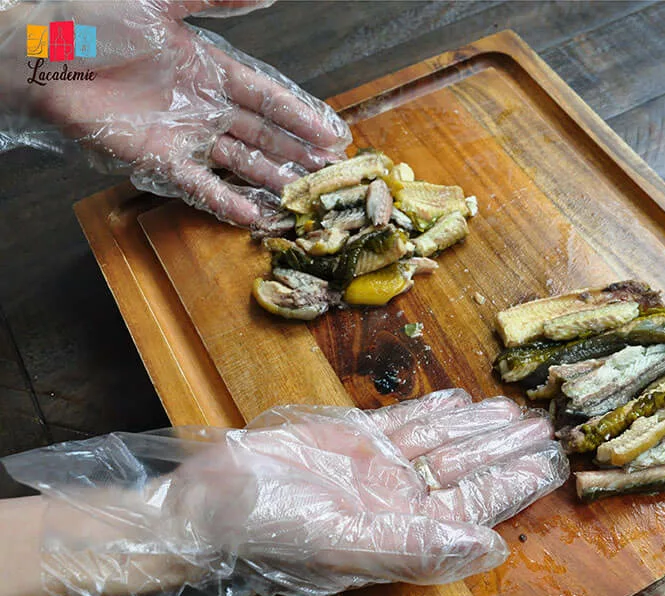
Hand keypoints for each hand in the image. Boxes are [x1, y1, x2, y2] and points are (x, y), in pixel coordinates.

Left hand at [2, 1, 350, 227]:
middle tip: (330, 172)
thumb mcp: (163, 1)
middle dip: (296, 153)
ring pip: (239, 163)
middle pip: (262, 134)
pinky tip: (254, 216)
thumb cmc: (94, 19)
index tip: (333, 134)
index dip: (301, 115)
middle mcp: (203, 106)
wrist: (41, 53)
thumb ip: (218, 0)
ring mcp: (184, 136)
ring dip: (271, 180)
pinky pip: (200, 185)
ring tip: (302, 197)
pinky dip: (227, 202)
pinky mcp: (158, 160)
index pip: (268, 97)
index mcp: (209, 68)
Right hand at [3, 391, 566, 595]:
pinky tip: (460, 400)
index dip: (516, 482)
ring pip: (442, 439)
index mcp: (407, 527)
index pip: (477, 501)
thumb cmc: (277, 530)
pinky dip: (433, 409)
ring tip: (515, 411)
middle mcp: (399, 496)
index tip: (554, 463)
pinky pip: (404, 420)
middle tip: (548, 427)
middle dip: (508, 448)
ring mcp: (377, 464)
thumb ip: (422, 546)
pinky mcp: (353, 436)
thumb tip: (491, 547)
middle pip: (467, 466)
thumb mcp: (351, 544)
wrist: (216, 500)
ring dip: (480, 425)